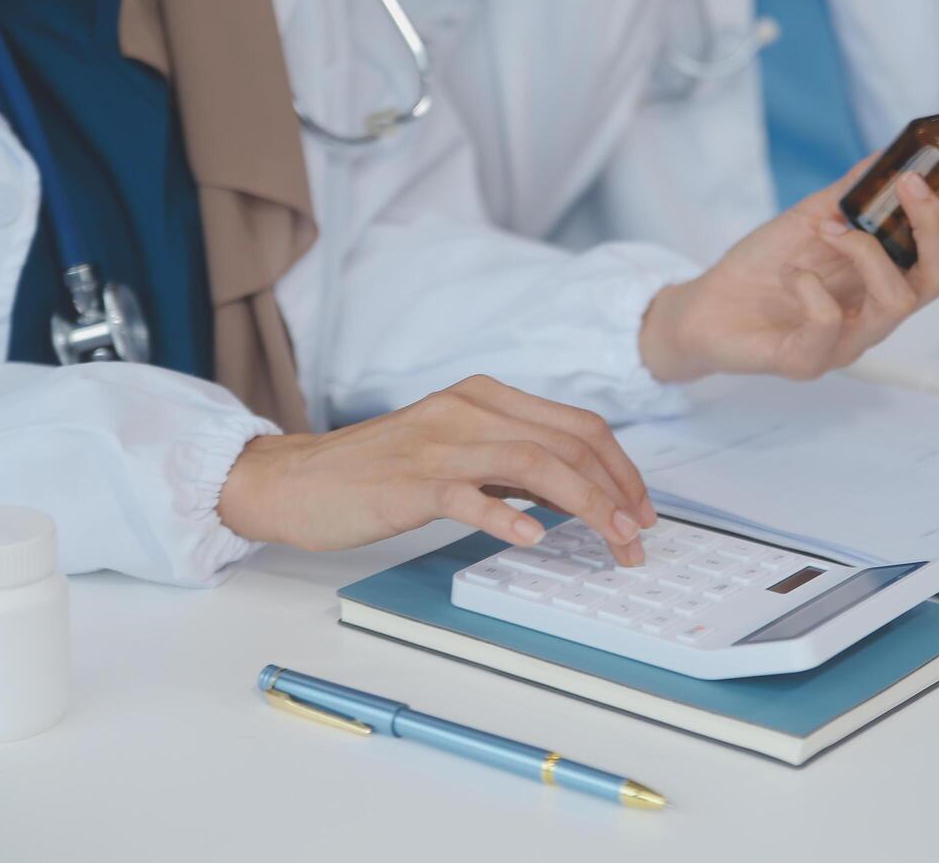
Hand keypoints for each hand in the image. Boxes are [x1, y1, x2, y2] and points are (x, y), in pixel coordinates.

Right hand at [218, 376, 655, 564]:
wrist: (297, 480)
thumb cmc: (377, 471)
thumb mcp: (455, 450)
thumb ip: (509, 462)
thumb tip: (570, 491)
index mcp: (486, 397)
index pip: (579, 425)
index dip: (623, 468)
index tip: (641, 508)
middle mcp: (470, 409)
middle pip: (570, 444)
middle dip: (617, 493)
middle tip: (637, 538)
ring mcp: (440, 443)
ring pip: (536, 464)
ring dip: (587, 506)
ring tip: (611, 541)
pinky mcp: (410, 482)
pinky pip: (470, 495)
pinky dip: (507, 515)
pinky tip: (532, 539)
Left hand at [639, 158, 938, 381]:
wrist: (706, 309)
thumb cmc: (765, 268)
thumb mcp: (812, 218)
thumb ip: (852, 192)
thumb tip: (890, 150)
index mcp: (890, 281)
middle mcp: (879, 314)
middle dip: (936, 226)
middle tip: (910, 186)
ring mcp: (847, 342)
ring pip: (897, 301)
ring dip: (868, 251)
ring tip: (830, 229)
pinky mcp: (808, 361)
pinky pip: (828, 325)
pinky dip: (812, 287)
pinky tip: (795, 273)